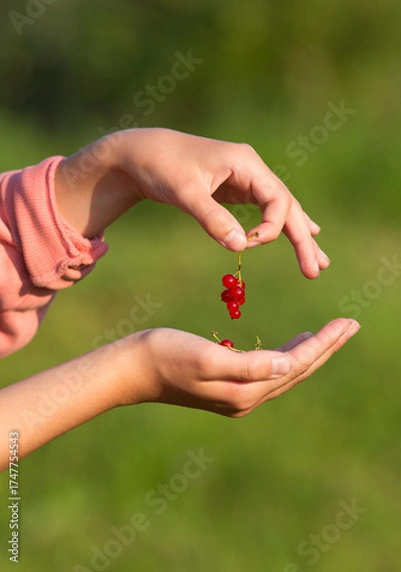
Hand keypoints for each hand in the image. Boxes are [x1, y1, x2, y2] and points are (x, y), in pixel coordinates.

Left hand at [115, 128, 329, 278]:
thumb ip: (212, 219)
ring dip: (298, 233)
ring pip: (280, 208)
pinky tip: (301, 231)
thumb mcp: (185, 193)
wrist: (141, 153)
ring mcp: (245, 178)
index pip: (278, 198)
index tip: (250, 245)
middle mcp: (251, 169)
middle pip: (287, 205)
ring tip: (319, 260)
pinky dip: (280, 224)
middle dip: (302, 238)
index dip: (271, 227)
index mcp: (246, 163)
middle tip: (317, 269)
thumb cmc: (160, 167)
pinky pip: (265, 209)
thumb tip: (241, 247)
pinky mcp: (234, 188)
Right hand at [121, 318, 359, 416]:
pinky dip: (286, 356)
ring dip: (309, 353)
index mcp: (245, 391)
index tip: (347, 323)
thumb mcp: (206, 358)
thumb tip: (289, 367)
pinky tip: (289, 347)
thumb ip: (249, 365)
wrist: (132, 369)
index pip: (295, 364)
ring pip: (285, 373)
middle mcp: (246, 398)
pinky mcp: (227, 387)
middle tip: (350, 326)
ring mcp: (237, 395)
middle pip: (297, 371)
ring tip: (328, 335)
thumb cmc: (164, 355)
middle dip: (325, 348)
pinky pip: (268, 372)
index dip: (323, 344)